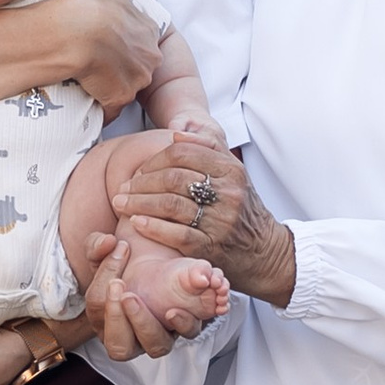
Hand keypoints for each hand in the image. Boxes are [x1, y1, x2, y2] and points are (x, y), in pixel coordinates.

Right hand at [38, 0, 161, 116]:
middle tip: (94, 59)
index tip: (105, 42)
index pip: (141, 41)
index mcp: (148, 31)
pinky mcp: (119, 98)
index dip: (122, 41)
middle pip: (137, 66)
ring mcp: (135, 79)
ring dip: (110, 84)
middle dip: (119, 65)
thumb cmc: (91, 6)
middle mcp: (149, 57)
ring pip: (125, 86)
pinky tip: (85, 91)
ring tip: (87, 75)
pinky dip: (100, 104)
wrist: (73, 34)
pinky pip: (111, 107)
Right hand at [78, 233, 221, 358]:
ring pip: (154, 347)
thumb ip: (98, 246)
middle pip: (119, 347)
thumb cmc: (125, 260)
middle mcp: (130, 336)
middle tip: (126, 293)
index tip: (119, 252)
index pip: (97, 307)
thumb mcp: (105, 250)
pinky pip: (186, 333)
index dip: (104, 280)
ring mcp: (159, 335)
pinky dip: (184, 322)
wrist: (156, 260)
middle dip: (119, 320)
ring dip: (149, 325)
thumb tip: (108, 243)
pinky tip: (177, 307)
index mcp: (104, 319)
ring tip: (147, 302)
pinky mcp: (185, 326)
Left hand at [109, 142, 295, 306]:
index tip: (139, 170)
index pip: (182, 153)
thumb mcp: (233, 174)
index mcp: (231, 170)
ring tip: (121, 204)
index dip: (154, 159)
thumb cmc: (241, 209)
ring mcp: (221, 220)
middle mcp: (228, 193)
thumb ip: (208, 149)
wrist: (264, 251)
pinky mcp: (212, 246)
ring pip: (170, 204)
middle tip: (123, 188)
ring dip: (139, 203)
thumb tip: (176, 133)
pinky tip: (136, 222)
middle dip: (141, 182)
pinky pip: (176, 233)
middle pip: (172, 178)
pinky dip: (152, 226)